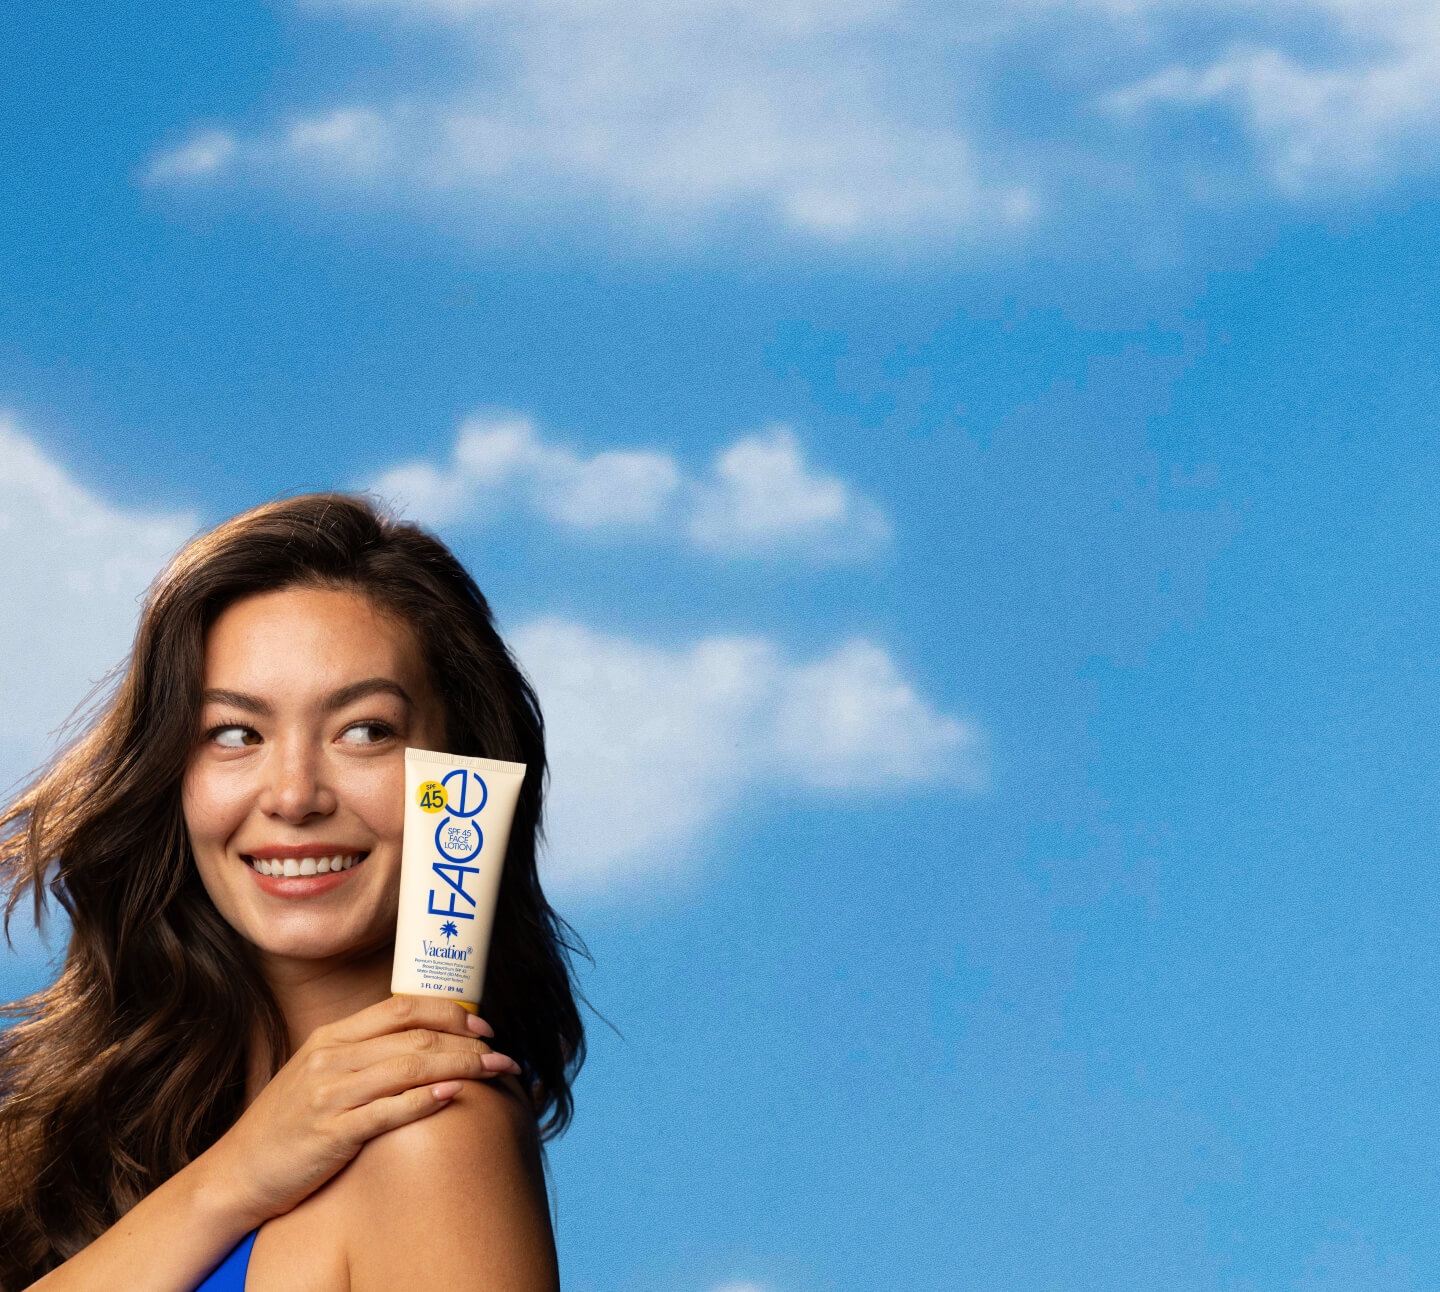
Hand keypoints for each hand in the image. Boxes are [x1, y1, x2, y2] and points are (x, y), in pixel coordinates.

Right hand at [210, 995, 520, 1224]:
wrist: (236, 1174)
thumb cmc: (288, 1126)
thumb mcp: (321, 1074)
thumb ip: (365, 1054)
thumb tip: (425, 1042)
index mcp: (331, 1037)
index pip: (402, 1008)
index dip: (449, 1011)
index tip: (483, 1024)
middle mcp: (331, 1059)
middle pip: (415, 1037)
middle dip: (467, 1041)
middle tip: (501, 1053)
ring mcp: (329, 1096)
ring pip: (409, 1068)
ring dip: (461, 1066)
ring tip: (494, 1070)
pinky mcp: (330, 1135)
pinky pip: (386, 1112)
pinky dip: (424, 1101)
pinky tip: (453, 1097)